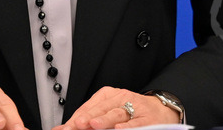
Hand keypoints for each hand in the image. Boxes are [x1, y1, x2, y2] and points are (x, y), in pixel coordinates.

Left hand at [51, 87, 178, 129]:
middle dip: (88, 118)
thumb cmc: (131, 111)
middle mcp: (121, 98)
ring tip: (93, 125)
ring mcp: (134, 107)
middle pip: (101, 108)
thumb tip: (62, 128)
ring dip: (104, 120)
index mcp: (109, 95)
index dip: (77, 117)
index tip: (66, 127)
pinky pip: (135, 122)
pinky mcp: (146, 117)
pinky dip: (127, 126)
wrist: (160, 110)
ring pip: (116, 113)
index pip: (89, 106)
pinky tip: (119, 129)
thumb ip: (86, 118)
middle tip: (76, 125)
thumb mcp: (108, 110)